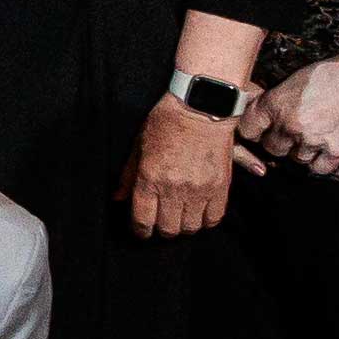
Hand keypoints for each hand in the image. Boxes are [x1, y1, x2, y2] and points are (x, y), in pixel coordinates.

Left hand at [131, 98, 248, 239]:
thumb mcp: (138, 146)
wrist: (200, 107)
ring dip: (183, 227)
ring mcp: (199, 189)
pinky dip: (205, 221)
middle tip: (161, 224)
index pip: (142, 220)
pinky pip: (213, 218)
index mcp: (149, 179)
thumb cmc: (166, 122)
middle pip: (167, 229)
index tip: (142, 231)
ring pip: (190, 227)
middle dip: (161, 230)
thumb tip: (118, 198)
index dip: (140, 231)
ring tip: (180, 219)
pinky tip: (199, 214)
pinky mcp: (220, 187)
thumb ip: (128, 176)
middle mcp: (173, 188)